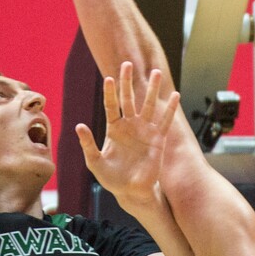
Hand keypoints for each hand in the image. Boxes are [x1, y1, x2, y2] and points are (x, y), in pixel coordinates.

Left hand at [75, 61, 179, 208]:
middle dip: (128, 82)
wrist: (132, 191)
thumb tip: (79, 126)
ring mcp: (145, 130)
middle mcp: (130, 125)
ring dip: (152, 89)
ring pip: (149, 105)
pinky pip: (165, 121)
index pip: (112, 106)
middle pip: (129, 99)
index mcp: (114, 128)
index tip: (109, 79)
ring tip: (155, 72)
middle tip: (127, 64)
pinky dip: (170, 109)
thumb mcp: (95, 162)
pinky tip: (175, 96)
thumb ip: (88, 145)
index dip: (110, 93)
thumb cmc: (112, 178)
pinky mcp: (158, 139)